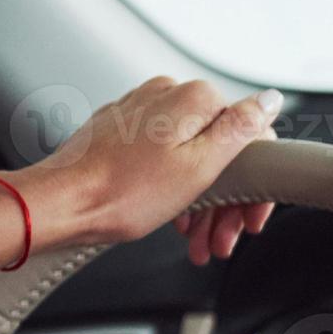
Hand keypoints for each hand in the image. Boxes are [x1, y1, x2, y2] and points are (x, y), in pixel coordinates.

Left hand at [5, 76, 281, 259]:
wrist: (60, 204)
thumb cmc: (122, 193)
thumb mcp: (200, 166)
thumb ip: (241, 129)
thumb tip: (272, 99)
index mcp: (193, 99)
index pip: (252, 138)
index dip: (255, 188)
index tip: (248, 220)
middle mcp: (167, 95)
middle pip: (220, 150)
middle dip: (226, 201)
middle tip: (220, 238)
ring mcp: (143, 111)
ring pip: (193, 157)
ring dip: (202, 202)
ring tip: (195, 238)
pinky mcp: (123, 129)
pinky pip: (165, 157)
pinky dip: (174, 189)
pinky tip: (172, 218)